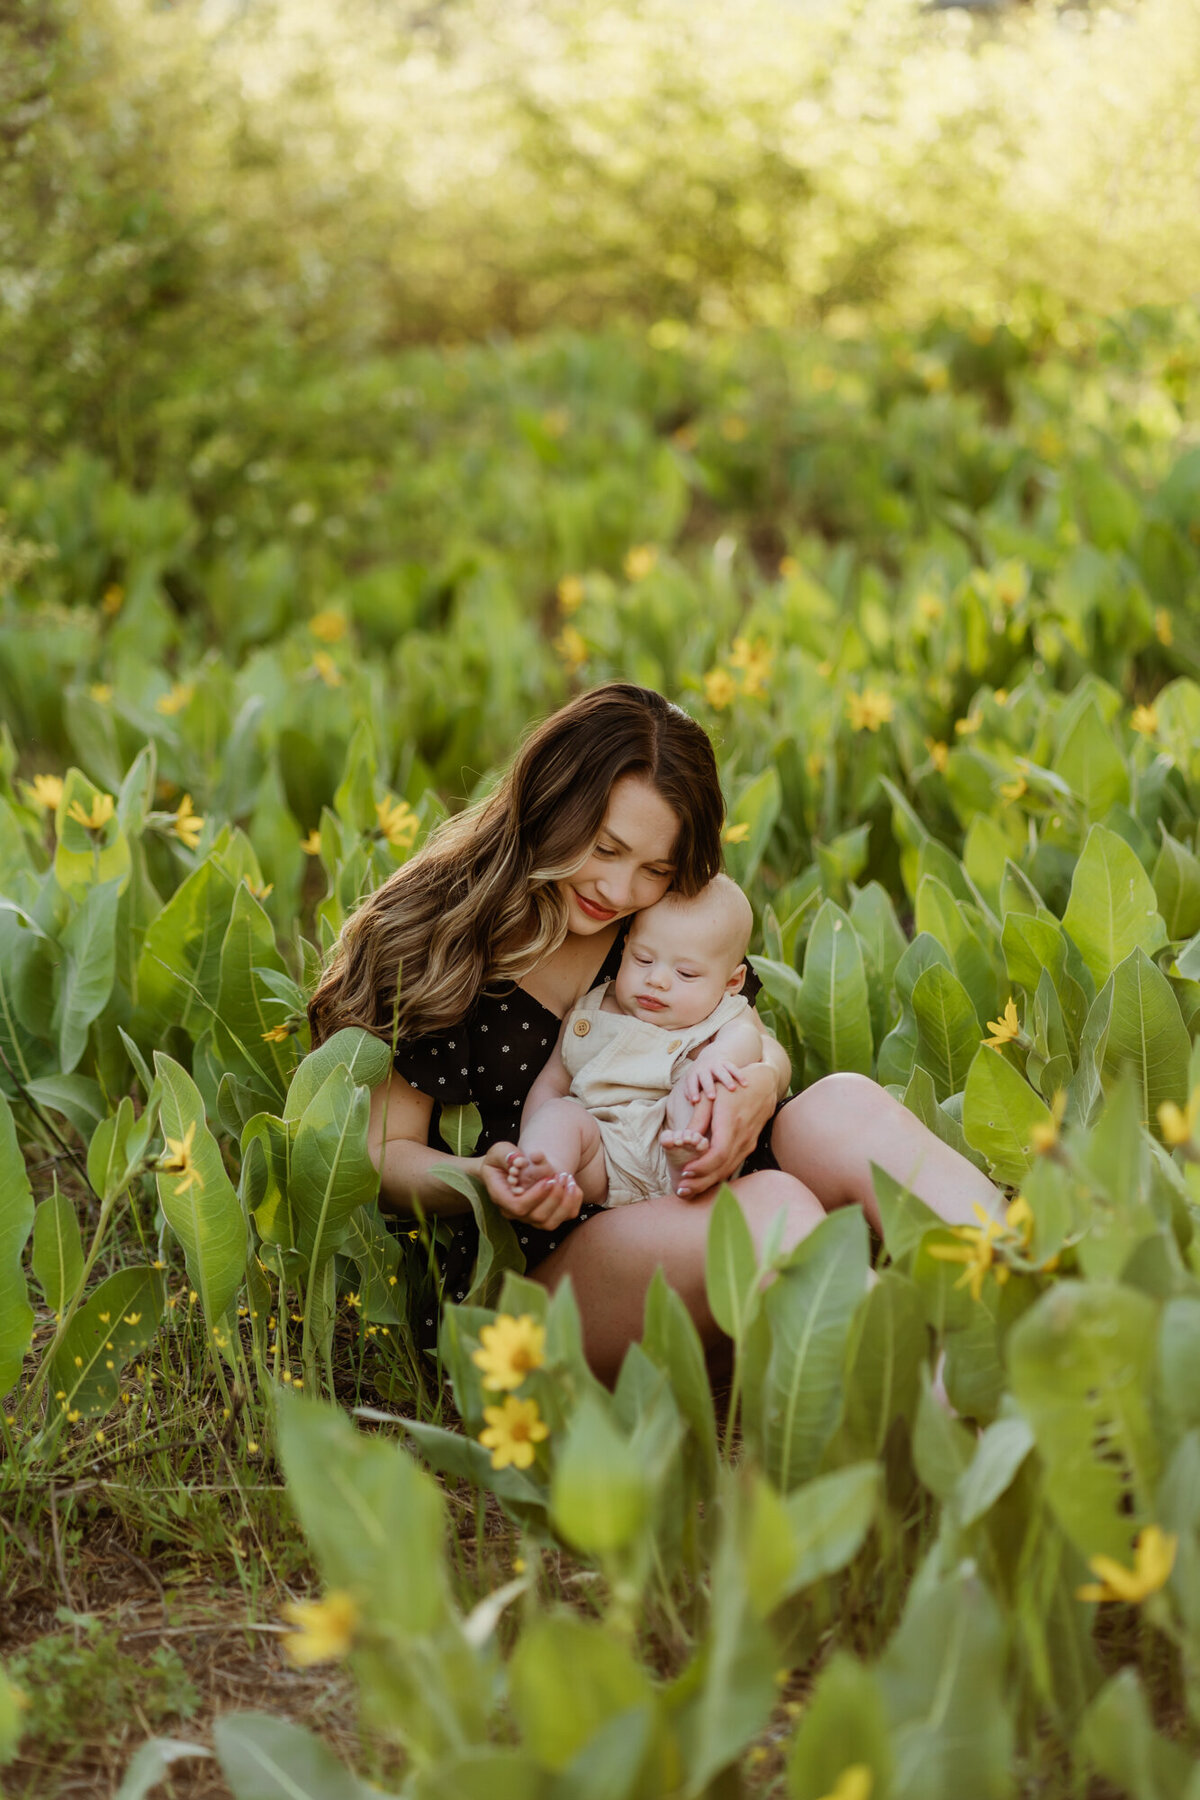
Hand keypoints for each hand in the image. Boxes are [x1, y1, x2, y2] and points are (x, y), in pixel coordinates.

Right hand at [478, 1143, 583, 1231]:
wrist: (510, 1168)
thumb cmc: (502, 1159)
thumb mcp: (499, 1151)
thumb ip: (506, 1155)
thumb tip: (520, 1161)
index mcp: (501, 1198)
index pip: (518, 1206)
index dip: (536, 1196)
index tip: (548, 1178)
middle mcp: (515, 1212)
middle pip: (537, 1217)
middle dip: (554, 1197)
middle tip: (560, 1175)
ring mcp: (531, 1216)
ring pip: (551, 1223)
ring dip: (565, 1202)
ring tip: (568, 1178)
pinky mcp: (547, 1215)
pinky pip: (564, 1217)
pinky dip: (573, 1202)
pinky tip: (572, 1184)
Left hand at [675, 1062, 775, 1197]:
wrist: (763, 1084)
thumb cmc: (731, 1087)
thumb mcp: (711, 1097)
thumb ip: (698, 1119)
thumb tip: (682, 1138)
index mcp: (731, 1123)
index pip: (718, 1154)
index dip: (702, 1166)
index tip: (684, 1172)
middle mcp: (743, 1137)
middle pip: (722, 1167)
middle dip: (701, 1181)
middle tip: (681, 1191)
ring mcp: (748, 1143)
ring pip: (728, 1169)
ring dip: (708, 1182)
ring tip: (689, 1190)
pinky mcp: (749, 1145)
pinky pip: (733, 1164)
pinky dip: (718, 1175)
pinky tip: (704, 1180)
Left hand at [684, 1049, 749, 1104]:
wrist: (710, 1058)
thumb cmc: (700, 1078)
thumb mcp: (692, 1082)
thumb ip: (690, 1092)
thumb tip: (691, 1102)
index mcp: (693, 1074)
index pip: (691, 1082)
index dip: (692, 1091)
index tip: (695, 1101)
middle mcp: (704, 1068)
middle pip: (706, 1077)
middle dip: (708, 1087)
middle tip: (712, 1097)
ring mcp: (716, 1065)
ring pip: (721, 1072)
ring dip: (727, 1080)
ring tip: (732, 1089)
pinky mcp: (726, 1063)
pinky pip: (734, 1068)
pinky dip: (739, 1076)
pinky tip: (745, 1084)